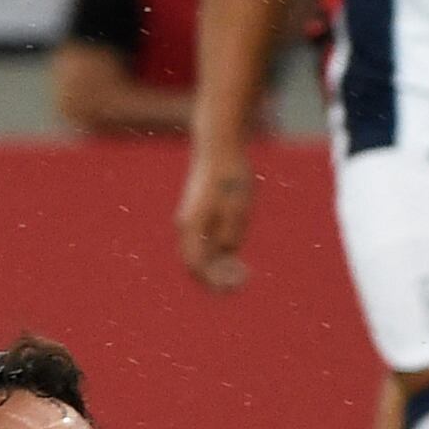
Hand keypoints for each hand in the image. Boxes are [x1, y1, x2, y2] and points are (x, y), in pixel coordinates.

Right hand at [175, 140, 253, 289]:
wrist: (218, 146)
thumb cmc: (230, 176)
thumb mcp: (237, 209)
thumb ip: (231, 235)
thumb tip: (227, 252)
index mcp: (191, 226)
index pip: (197, 267)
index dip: (216, 282)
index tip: (240, 281)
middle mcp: (186, 226)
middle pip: (195, 264)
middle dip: (217, 276)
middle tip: (243, 277)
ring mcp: (190, 219)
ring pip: (200, 253)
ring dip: (219, 264)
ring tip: (243, 265)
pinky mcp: (197, 212)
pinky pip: (204, 241)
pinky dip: (218, 251)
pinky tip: (237, 248)